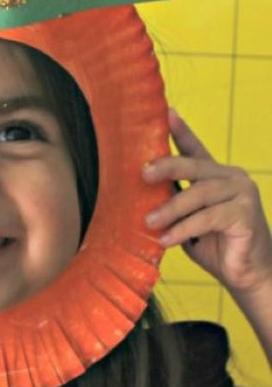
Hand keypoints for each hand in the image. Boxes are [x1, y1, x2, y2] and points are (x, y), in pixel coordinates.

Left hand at [142, 109, 271, 296]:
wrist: (247, 275)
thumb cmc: (215, 246)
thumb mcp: (188, 220)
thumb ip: (174, 202)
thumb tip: (138, 193)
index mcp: (216, 176)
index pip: (195, 149)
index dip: (181, 130)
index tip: (166, 112)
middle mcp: (232, 178)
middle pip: (194, 166)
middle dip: (166, 166)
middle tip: (142, 173)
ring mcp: (243, 193)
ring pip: (200, 194)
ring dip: (171, 208)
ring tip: (149, 221)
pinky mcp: (246, 214)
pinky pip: (209, 217)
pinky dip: (185, 228)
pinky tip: (167, 239)